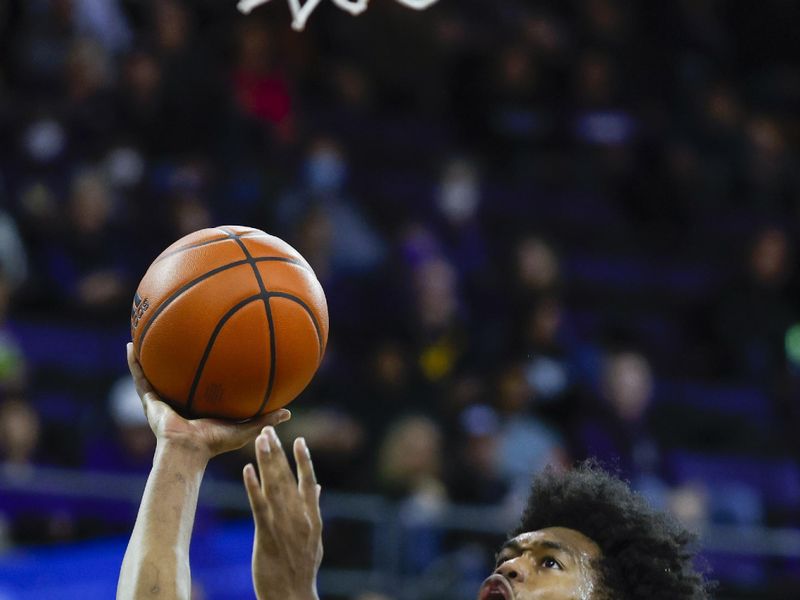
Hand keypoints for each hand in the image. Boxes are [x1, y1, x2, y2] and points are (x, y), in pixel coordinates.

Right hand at [127, 342, 290, 459]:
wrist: (188, 450)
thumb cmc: (215, 443)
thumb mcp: (245, 428)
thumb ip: (265, 419)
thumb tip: (289, 412)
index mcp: (199, 406)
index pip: (202, 384)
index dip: (205, 370)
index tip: (211, 350)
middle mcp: (179, 401)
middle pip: (177, 374)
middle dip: (177, 358)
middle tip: (179, 335)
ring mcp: (162, 400)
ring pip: (155, 372)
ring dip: (151, 354)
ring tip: (147, 332)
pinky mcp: (149, 400)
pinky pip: (140, 376)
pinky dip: (134, 362)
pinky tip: (131, 343)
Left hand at [244, 427, 322, 599]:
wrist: (293, 595)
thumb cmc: (301, 569)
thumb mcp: (314, 538)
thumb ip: (314, 509)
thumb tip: (316, 487)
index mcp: (312, 516)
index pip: (308, 481)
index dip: (304, 460)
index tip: (299, 440)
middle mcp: (300, 515)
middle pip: (288, 477)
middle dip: (279, 452)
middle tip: (269, 430)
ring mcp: (284, 524)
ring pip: (274, 485)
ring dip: (266, 461)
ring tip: (260, 440)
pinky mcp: (267, 534)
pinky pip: (259, 505)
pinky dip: (253, 486)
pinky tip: (247, 470)